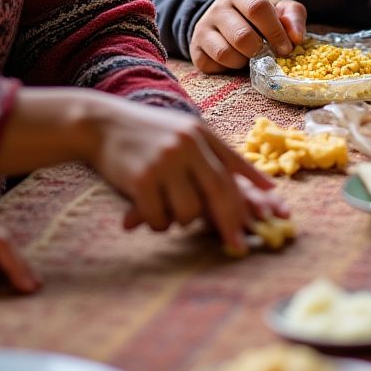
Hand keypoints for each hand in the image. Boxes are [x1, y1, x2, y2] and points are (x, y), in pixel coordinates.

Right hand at [91, 95, 277, 253]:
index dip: (251, 194)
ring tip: (163, 207)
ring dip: (179, 220)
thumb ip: (215, 154)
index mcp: (200, 134)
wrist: (100, 123)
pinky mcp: (142, 179)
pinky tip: (144, 211)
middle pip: (219, 193)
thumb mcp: (183, 132)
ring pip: (189, 212)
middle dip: (230, 224)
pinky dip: (155, 222)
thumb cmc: (145, 133)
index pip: (233, 169)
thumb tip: (259, 183)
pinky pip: (160, 218)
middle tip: (238, 246)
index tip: (270, 216)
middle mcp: (187, 145)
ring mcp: (165, 161)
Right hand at [190, 0, 305, 72]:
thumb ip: (293, 17)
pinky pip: (212, 65)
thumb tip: (296, 38)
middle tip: (268, 55)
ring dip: (244, 61)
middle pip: (241, 36)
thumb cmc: (258, 15)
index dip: (275, 31)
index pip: (257, 8)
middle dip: (260, 51)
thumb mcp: (278, 9)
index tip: (286, 48)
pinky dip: (228, 69)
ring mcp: (203, 28)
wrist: (224, 16)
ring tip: (250, 56)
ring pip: (225, 53)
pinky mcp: (195, 49)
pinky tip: (235, 60)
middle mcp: (218, 9)